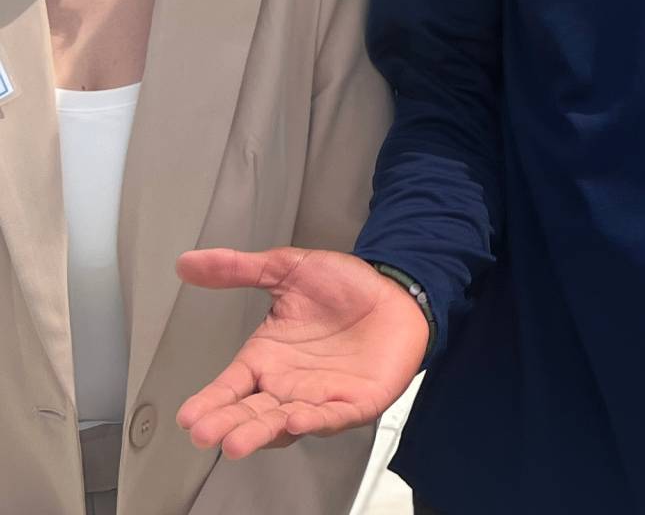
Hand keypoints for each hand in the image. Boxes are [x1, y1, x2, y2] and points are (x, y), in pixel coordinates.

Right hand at [175, 247, 430, 457]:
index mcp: (267, 358)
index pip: (230, 387)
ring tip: (237, 441)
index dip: (209, 402)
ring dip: (261, 433)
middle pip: (250, 413)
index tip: (188, 415)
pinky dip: (314, 422)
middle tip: (206, 433)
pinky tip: (295, 419)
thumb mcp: (288, 269)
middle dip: (227, 425)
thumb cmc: (345, 287)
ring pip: (284, 424)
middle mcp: (288, 385)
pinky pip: (331, 418)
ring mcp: (320, 397)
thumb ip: (239, 269)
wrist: (396, 290)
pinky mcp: (354, 403)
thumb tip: (188, 262)